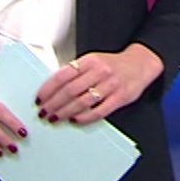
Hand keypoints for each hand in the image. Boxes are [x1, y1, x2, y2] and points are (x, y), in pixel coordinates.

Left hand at [35, 45, 164, 124]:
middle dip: (53, 104)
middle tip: (44, 112)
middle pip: (70, 91)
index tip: (39, 99)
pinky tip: (75, 120)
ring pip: (82, 102)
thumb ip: (76, 72)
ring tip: (56, 118)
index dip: (48, 89)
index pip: (62, 75)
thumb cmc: (112, 64)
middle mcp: (100, 71)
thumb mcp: (93, 60)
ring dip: (65, 112)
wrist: (140, 64)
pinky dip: (84, 118)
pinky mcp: (119, 98)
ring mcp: (110, 85)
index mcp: (90, 60)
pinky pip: (98, 111)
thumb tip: (53, 89)